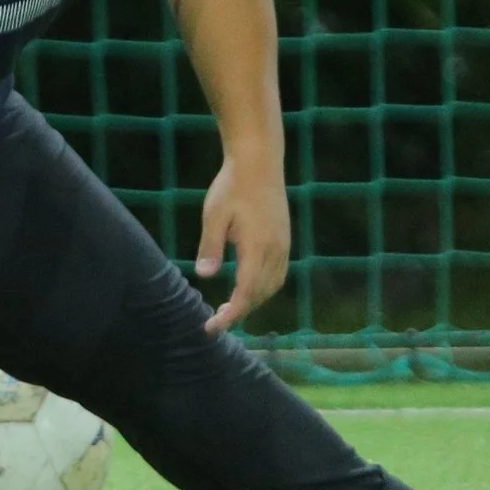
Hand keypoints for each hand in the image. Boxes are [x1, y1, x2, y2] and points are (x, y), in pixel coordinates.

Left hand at [193, 158, 290, 334]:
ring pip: (272, 286)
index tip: (213, 328)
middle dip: (240, 312)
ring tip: (229, 309)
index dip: (232, 315)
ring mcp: (283, 245)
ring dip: (253, 301)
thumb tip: (204, 276)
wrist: (259, 161)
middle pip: (260, 294)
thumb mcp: (214, 214)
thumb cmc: (232, 186)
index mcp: (258, 246)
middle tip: (215, 322)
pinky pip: (278, 274)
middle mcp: (275, 250)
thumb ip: (210, 246)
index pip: (246, 292)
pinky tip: (247, 287)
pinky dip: (263, 288)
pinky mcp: (284, 239)